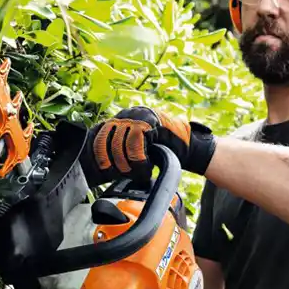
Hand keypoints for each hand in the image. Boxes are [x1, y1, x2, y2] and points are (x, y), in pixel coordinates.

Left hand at [81, 107, 215, 185]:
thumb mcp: (138, 151)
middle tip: (125, 174)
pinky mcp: (150, 119)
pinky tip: (147, 167)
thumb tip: (102, 164)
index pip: (98, 134)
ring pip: (119, 141)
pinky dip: (138, 159)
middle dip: (113, 161)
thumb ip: (121, 151)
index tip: (104, 170)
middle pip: (105, 137)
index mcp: (121, 120)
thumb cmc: (164, 152)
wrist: (190, 149)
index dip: (99, 154)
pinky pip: (135, 141)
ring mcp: (138, 114)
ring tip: (138, 173)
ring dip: (127, 163)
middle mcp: (127, 114)